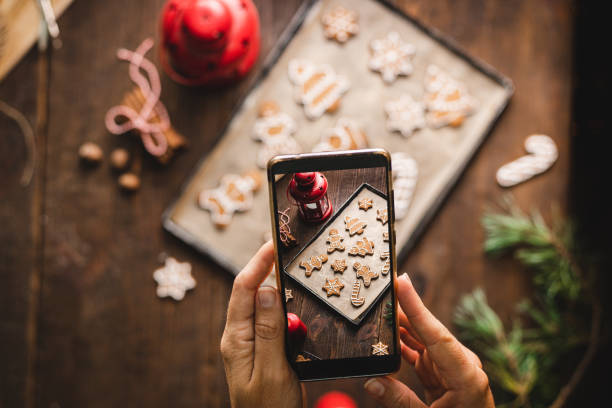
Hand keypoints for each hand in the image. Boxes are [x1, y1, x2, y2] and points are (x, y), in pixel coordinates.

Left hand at [220, 241, 303, 407]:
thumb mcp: (272, 372)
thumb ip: (269, 331)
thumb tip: (268, 291)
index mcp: (236, 340)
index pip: (243, 290)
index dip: (258, 263)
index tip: (274, 243)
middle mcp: (240, 337)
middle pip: (251, 292)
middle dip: (266, 267)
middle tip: (287, 247)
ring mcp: (252, 343)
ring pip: (263, 304)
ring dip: (277, 284)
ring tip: (294, 266)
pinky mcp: (266, 350)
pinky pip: (274, 320)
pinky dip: (286, 306)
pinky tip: (298, 301)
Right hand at [364, 274, 493, 407]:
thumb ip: (400, 402)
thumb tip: (371, 381)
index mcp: (466, 376)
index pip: (437, 334)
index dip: (417, 306)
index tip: (403, 281)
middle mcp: (462, 366)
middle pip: (428, 331)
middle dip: (404, 309)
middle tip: (382, 288)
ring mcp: (453, 369)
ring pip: (422, 340)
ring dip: (401, 326)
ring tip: (379, 308)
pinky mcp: (444, 375)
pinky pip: (420, 353)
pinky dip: (403, 345)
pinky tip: (387, 336)